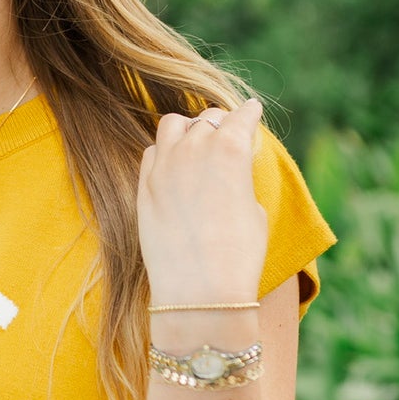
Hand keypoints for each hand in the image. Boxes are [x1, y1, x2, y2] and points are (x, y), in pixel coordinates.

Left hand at [137, 97, 268, 307]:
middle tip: (227, 133)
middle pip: (208, 118)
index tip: (252, 110)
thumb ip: (239, 178)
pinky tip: (174, 163)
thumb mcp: (254, 209)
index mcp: (230, 148)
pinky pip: (153, 152)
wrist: (199, 289)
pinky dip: (166, 151)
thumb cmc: (238, 255)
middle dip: (221, 123)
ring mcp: (164, 164)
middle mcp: (195, 147)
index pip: (242, 116)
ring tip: (196, 142)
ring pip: (174, 125)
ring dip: (188, 128)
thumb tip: (229, 173)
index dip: (250, 113)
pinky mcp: (144, 184)